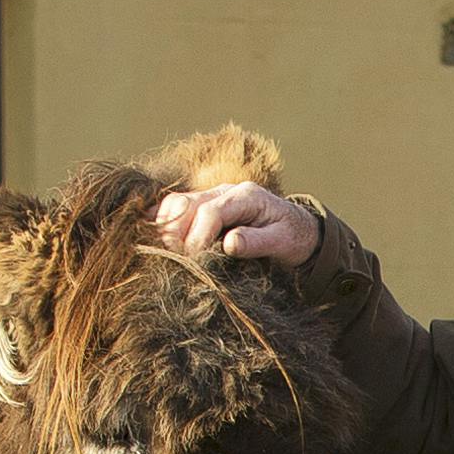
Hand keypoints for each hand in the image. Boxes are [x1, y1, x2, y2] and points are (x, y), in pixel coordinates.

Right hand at [151, 183, 318, 268]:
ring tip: (168, 256)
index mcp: (246, 196)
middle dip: (176, 234)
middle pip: (186, 203)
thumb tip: (229, 243)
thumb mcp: (282, 242)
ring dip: (165, 228)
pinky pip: (173, 208)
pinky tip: (158, 243)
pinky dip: (162, 223)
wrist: (295, 229)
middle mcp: (224, 191)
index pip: (210, 211)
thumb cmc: (290, 237)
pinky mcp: (201, 206)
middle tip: (175, 262)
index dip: (196, 238)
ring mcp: (210, 196)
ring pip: (174, 203)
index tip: (193, 262)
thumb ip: (256, 242)